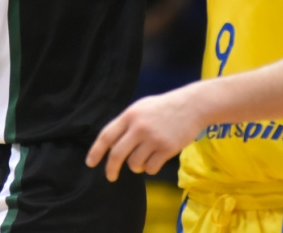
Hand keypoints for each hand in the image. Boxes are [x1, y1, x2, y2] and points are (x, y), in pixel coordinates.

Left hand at [85, 85, 204, 181]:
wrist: (192, 106)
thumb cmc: (163, 107)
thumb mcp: (140, 108)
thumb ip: (126, 124)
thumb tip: (110, 144)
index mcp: (129, 115)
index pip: (106, 136)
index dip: (96, 151)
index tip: (90, 163)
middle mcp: (139, 127)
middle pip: (117, 154)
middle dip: (111, 169)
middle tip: (110, 176)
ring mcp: (153, 139)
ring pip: (134, 164)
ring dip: (136, 166)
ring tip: (143, 158)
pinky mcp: (167, 149)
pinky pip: (151, 168)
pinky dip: (150, 168)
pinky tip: (156, 159)